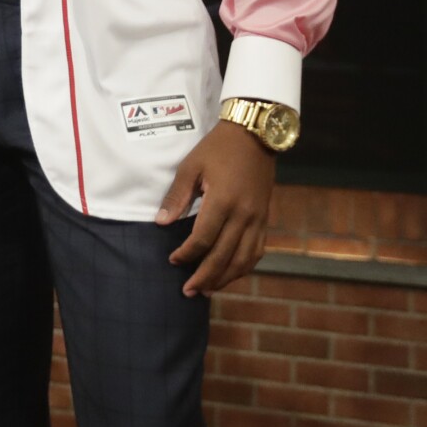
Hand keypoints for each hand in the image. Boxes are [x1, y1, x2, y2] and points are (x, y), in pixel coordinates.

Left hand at [158, 120, 276, 296]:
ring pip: (244, 259)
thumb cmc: (218, 148)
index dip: (187, 254)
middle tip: (188, 292)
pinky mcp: (266, 219)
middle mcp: (245, 215)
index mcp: (224, 201)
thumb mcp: (191, 166)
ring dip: (226, 278)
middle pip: (224, 256)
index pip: (203, 239)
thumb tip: (161, 222)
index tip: (172, 261)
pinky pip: (258, 250)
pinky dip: (244, 266)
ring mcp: (258, 219)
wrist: (255, 135)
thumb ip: (177, 196)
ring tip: (208, 291)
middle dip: (205, 277)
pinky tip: (230, 274)